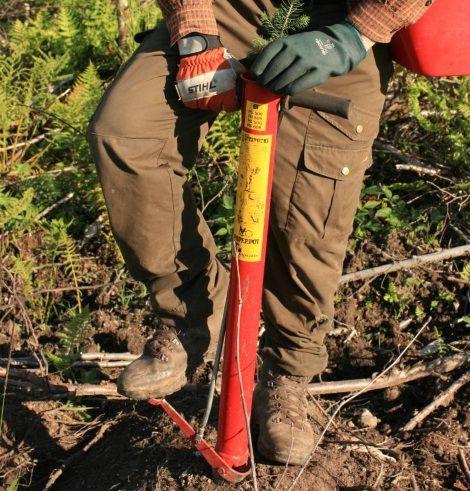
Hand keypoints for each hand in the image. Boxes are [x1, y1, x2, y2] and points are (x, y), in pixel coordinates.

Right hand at [176, 34, 244, 111]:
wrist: (198, 51)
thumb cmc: (218, 59)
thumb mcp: (235, 67)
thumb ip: (242, 78)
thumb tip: (254, 83)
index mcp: (226, 95)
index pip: (231, 107)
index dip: (231, 102)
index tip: (230, 96)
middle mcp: (213, 101)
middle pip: (217, 107)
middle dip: (218, 100)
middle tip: (216, 88)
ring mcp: (200, 100)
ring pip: (205, 105)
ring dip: (205, 98)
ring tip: (206, 84)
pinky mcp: (188, 98)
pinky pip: (193, 103)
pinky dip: (194, 97)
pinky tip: (197, 87)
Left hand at [251, 23, 366, 94]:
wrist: (336, 48)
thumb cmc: (307, 50)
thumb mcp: (293, 44)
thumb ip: (278, 55)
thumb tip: (258, 73)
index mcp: (288, 42)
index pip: (267, 54)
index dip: (258, 66)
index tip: (255, 75)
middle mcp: (296, 49)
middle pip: (273, 70)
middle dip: (266, 81)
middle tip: (265, 86)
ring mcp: (308, 61)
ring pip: (284, 80)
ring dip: (276, 88)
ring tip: (274, 90)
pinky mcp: (318, 73)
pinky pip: (296, 87)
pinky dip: (288, 91)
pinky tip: (287, 92)